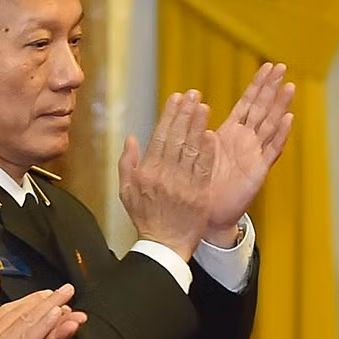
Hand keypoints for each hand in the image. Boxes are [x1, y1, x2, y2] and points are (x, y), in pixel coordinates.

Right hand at [119, 90, 216, 260]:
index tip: (176, 98)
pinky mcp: (198, 194)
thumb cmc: (146, 218)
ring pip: (191, 150)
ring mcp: (182, 185)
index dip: (169, 116)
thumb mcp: (126, 191)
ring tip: (203, 106)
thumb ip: (127, 163)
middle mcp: (164, 176)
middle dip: (185, 114)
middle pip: (176, 139)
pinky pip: (203, 169)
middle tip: (193, 94)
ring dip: (198, 127)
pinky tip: (211, 134)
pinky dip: (207, 151)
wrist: (164, 245)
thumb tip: (131, 138)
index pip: (159, 137)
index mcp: (146, 173)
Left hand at [203, 61, 293, 243]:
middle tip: (281, 66)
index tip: (266, 66)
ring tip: (289, 86)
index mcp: (228, 135)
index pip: (246, 104)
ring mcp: (253, 155)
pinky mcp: (257, 170)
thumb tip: (183, 102)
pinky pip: (271, 150)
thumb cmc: (194, 186)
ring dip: (279, 106)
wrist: (202, 215)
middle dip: (270, 88)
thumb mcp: (189, 153)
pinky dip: (280, 135)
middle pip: (261, 109)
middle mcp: (244, 142)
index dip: (256, 86)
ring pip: (270, 125)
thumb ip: (187, 131)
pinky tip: (287, 119)